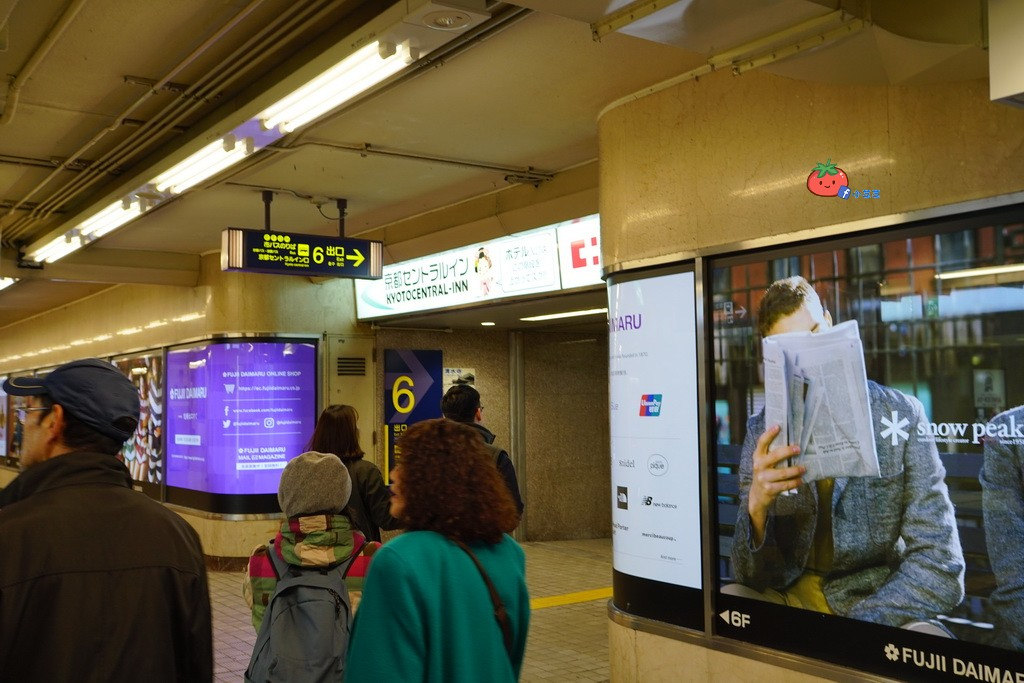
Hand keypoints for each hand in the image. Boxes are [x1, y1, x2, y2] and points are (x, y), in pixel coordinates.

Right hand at [747, 424, 803, 543]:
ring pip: (783, 472)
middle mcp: (758, 466)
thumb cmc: (765, 475)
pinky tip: (801, 480)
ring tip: (804, 468)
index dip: (769, 434)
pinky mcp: (769, 489)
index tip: (778, 426)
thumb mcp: (764, 463)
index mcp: (757, 456)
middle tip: (798, 448)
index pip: (762, 442)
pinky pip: (786, 485)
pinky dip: (795, 482)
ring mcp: (763, 478)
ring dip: (796, 470)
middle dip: (787, 451)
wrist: (757, 496)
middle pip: (774, 456)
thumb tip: (791, 442)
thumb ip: (772, 454)